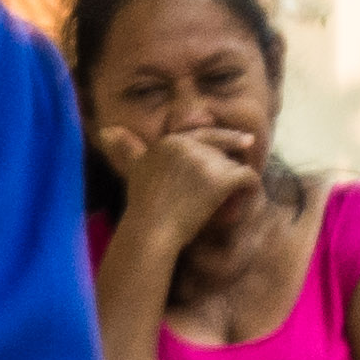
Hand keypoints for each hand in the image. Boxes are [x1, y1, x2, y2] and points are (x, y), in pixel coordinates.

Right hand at [104, 126, 260, 253]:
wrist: (151, 229)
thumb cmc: (142, 205)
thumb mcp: (134, 168)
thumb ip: (127, 147)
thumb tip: (107, 130)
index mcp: (171, 140)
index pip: (206, 135)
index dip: (226, 138)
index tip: (244, 142)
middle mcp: (189, 145)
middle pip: (221, 151)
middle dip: (230, 164)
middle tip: (244, 174)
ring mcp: (205, 161)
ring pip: (233, 165)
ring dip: (235, 181)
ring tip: (234, 197)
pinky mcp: (221, 179)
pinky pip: (248, 176)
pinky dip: (252, 186)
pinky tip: (251, 193)